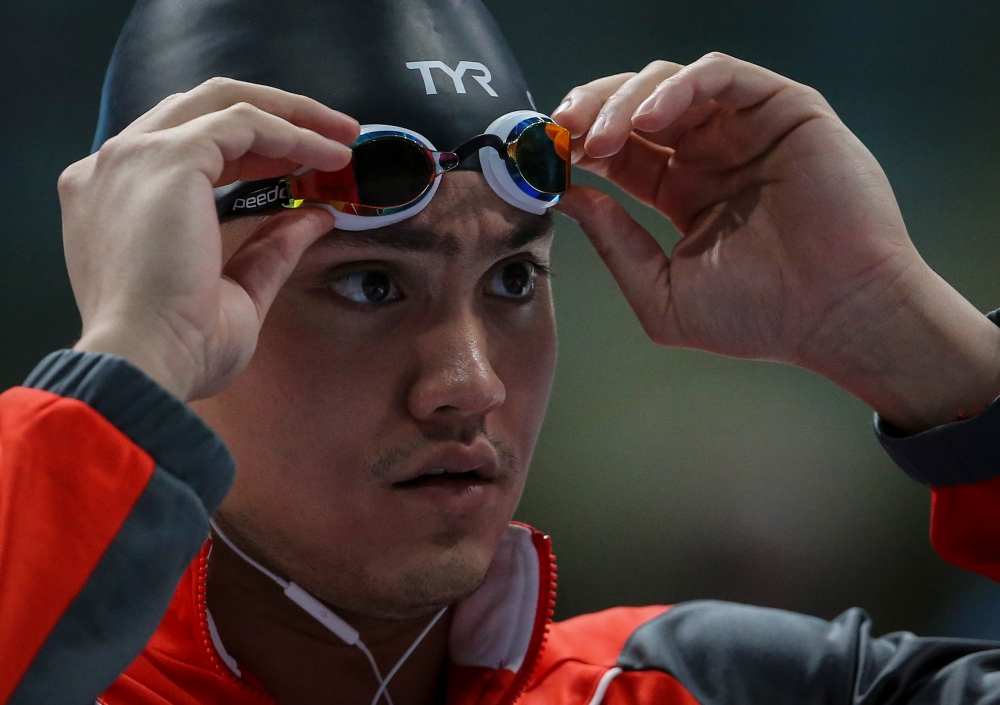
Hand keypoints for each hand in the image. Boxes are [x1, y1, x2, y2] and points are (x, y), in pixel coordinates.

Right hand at [59, 78, 358, 400]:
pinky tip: (330, 155)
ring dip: (292, 115)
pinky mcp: (168, 158)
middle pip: (203, 109)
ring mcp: (135, 157)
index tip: (306, 165)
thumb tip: (314, 215)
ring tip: (344, 137)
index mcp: (115, 201)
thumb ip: (270, 248)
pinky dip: (293, 133)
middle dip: (277, 115)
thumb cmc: (177, 347)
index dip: (255, 149)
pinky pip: (244, 122)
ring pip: (225, 102)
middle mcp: (115, 168)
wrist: (146, 363)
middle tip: (336, 136)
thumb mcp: (235, 290)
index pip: (190, 148)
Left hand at [553, 54, 999, 431]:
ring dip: (624, 102)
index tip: (545, 158)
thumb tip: (571, 199)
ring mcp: (746, 130)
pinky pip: (722, 77)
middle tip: (560, 134)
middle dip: (590, 114)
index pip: (619, 151)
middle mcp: (710, 154)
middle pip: (635, 108)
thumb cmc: (763, 316)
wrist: (837, 317)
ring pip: (670, 84)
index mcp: (683, 192)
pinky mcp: (784, 110)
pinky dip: (678, 87)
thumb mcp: (663, 293)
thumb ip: (615, 245)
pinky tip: (650, 121)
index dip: (578, 148)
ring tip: (600, 138)